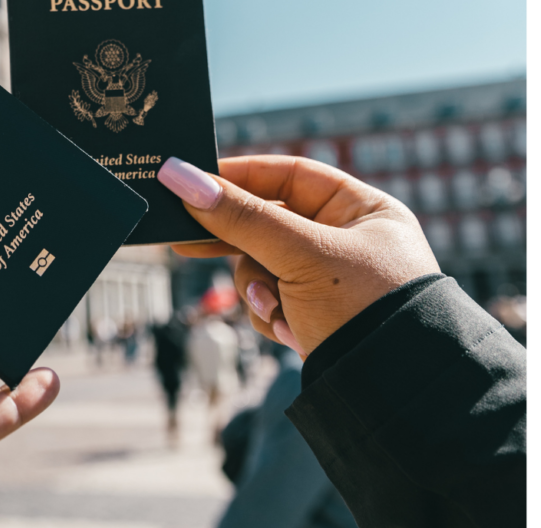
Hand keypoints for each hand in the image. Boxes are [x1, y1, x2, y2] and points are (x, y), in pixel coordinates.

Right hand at [158, 155, 439, 355]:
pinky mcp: (314, 316)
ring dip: (258, 289)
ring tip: (276, 309)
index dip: (241, 176)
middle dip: (236, 243)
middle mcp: (347, 240)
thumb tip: (180, 176)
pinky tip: (291, 331)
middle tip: (184, 241)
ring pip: (260, 266)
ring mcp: (328, 281)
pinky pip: (269, 301)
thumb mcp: (300, 255)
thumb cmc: (364, 308)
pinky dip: (271, 315)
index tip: (193, 181)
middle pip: (268, 224)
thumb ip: (240, 217)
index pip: (290, 175)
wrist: (392, 395)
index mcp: (362, 210)